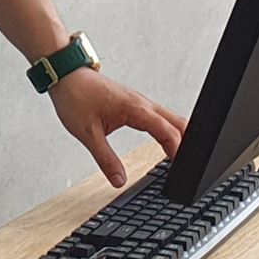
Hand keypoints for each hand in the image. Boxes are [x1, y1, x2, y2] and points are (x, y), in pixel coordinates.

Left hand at [49, 70, 186, 188]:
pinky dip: (169, 129)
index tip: (183, 166)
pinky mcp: (136, 103)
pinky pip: (160, 116)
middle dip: (187, 142)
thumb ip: (106, 160)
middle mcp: (142, 103)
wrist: (67, 77)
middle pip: (176, 122)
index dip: (177, 148)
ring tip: (184, 156)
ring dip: (180, 134)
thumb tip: (119, 181)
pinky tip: (168, 140)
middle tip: (190, 164)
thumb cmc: (76, 97)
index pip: (166, 130)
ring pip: (171, 118)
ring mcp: (141, 102)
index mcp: (135, 108)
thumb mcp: (88, 134)